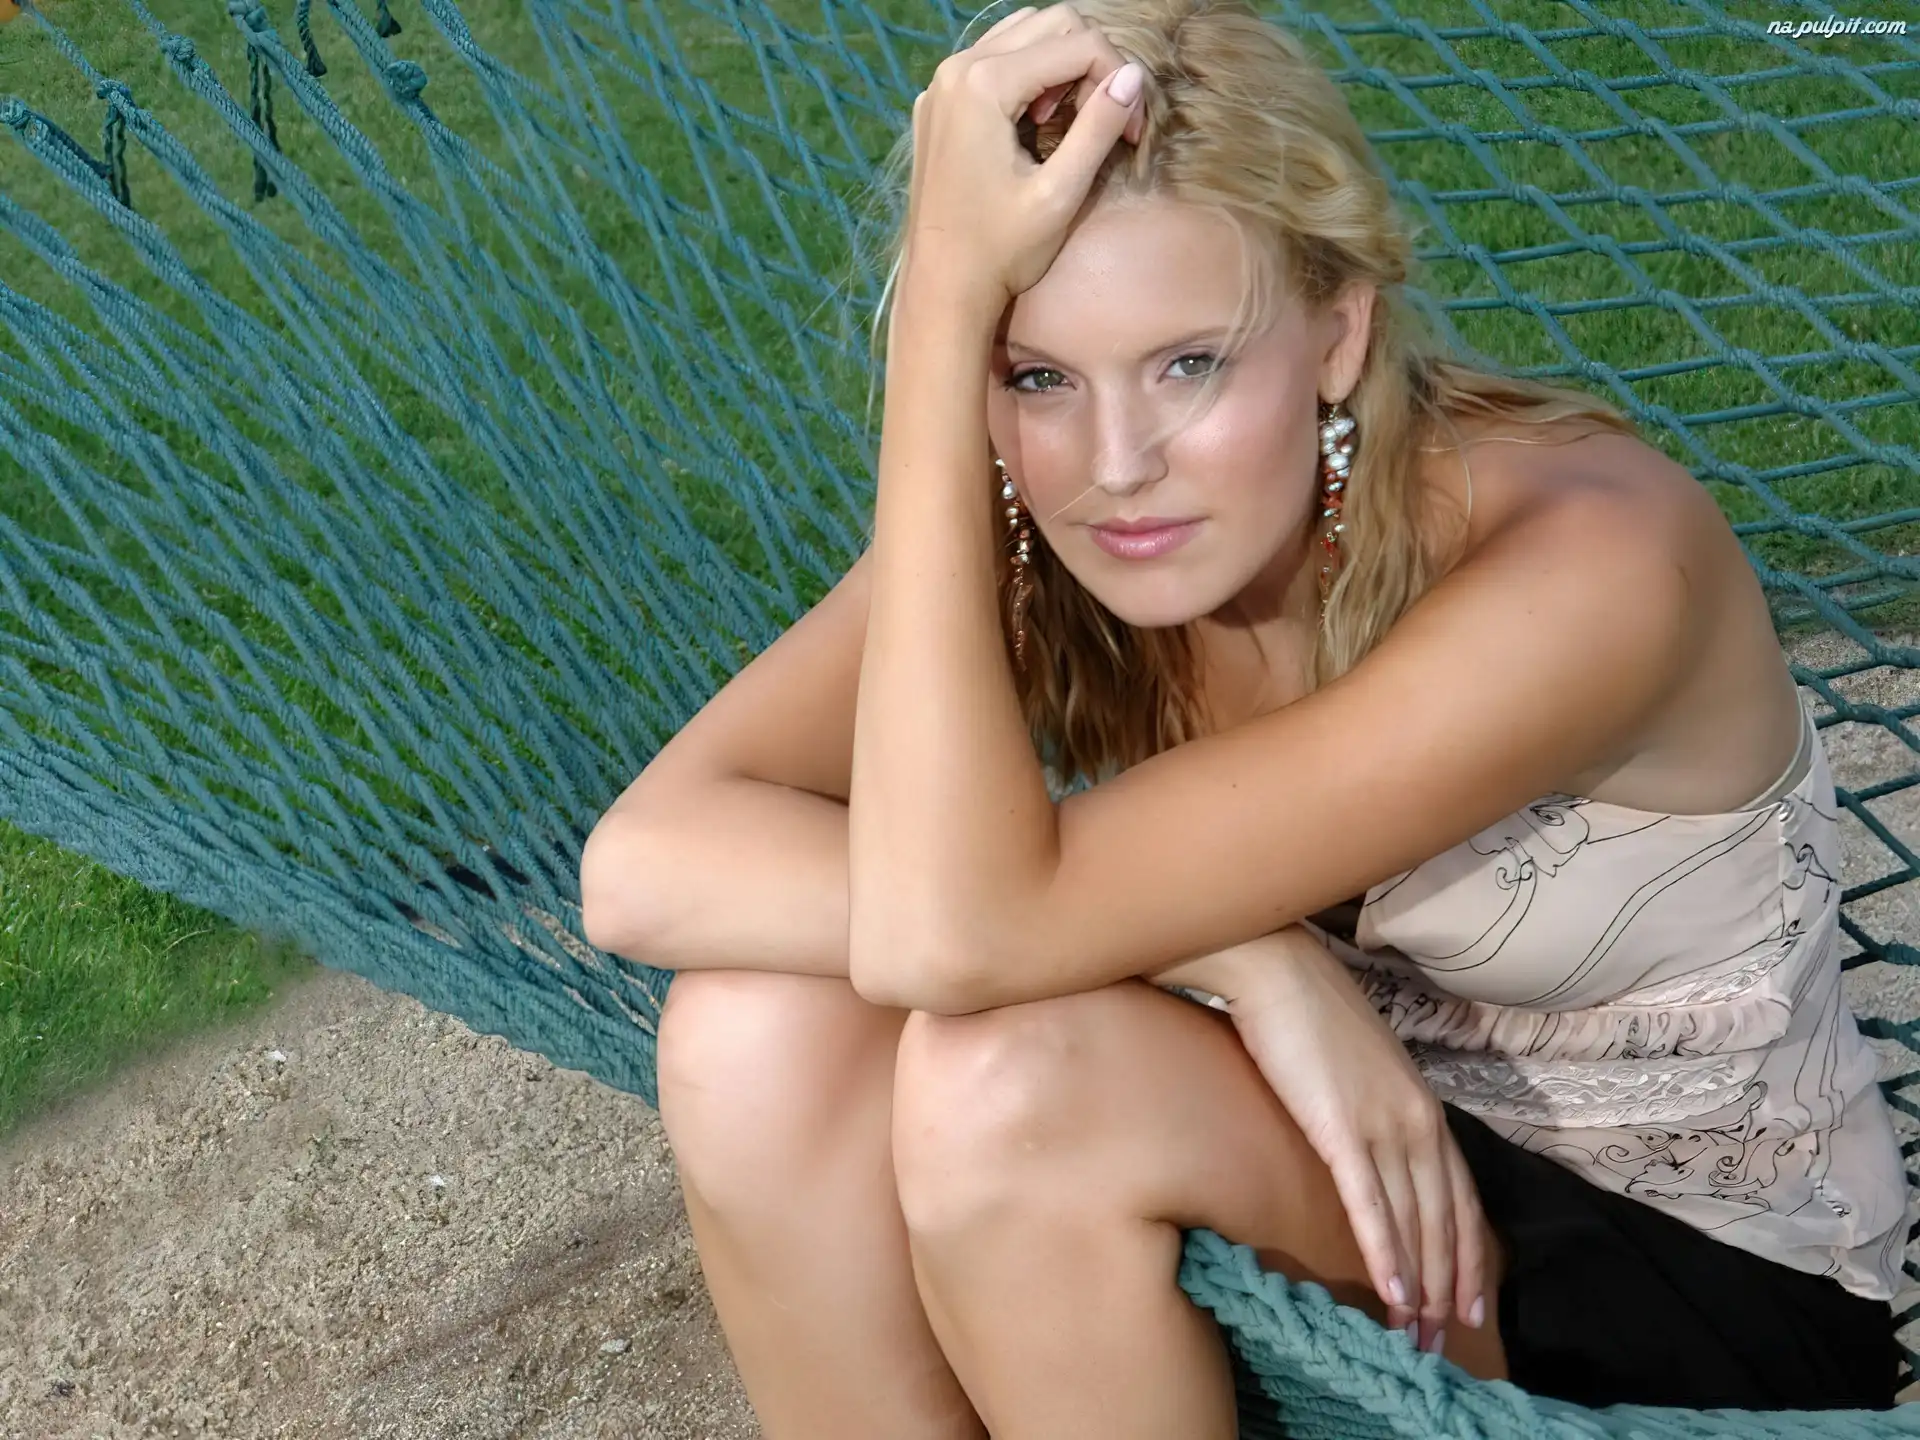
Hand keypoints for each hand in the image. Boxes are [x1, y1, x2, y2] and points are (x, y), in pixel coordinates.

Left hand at [904, 3, 1146, 306]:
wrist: (941, 289)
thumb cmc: (999, 252)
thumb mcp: (1060, 193)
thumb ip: (1098, 128)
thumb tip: (1134, 77)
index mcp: (982, 84)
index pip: (1078, 44)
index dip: (1117, 82)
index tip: (1133, 135)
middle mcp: (955, 70)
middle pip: (1051, 24)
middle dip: (1091, 65)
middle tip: (1103, 123)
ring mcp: (940, 85)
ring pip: (1022, 35)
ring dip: (1060, 67)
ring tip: (1066, 125)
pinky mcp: (937, 105)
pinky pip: (992, 62)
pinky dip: (1027, 77)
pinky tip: (1033, 126)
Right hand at [1224, 927, 1489, 1357]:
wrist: (1275, 969)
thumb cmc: (1307, 1011)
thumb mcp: (1361, 1066)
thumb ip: (1378, 1107)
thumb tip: (1378, 1148)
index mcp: (1423, 1104)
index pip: (1459, 1195)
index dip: (1468, 1254)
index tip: (1470, 1302)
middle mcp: (1414, 1119)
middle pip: (1442, 1217)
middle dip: (1445, 1284)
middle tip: (1441, 1340)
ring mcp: (1380, 1124)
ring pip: (1412, 1219)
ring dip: (1417, 1282)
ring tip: (1414, 1332)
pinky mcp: (1338, 1128)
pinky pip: (1368, 1202)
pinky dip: (1383, 1250)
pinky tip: (1388, 1289)